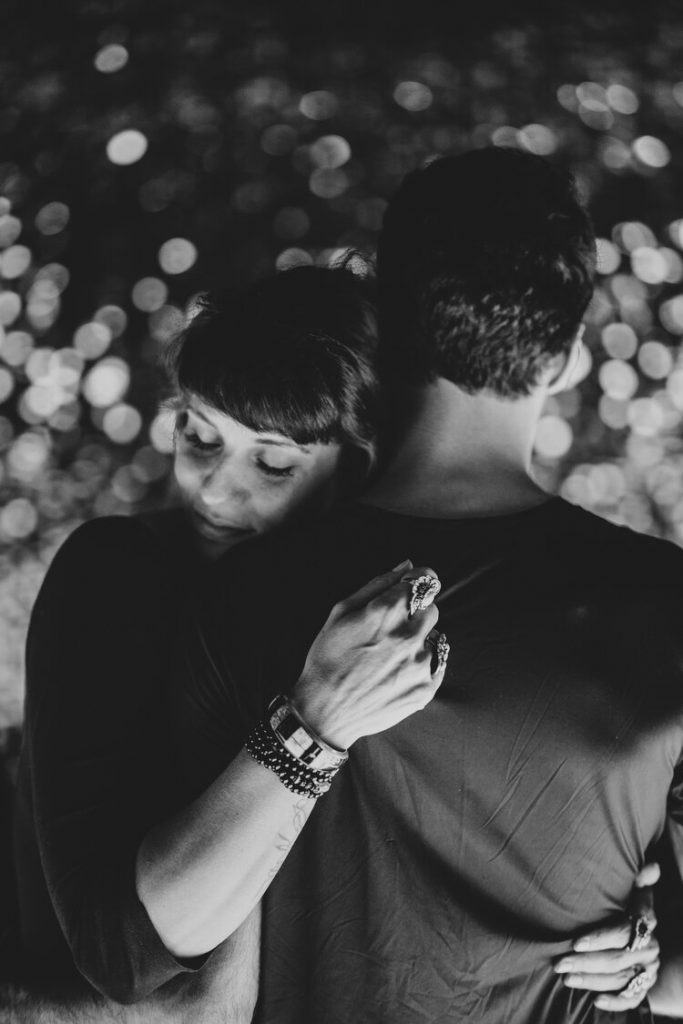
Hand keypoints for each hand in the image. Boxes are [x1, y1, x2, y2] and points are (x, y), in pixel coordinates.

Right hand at [292, 561, 445, 748]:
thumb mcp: (340, 612)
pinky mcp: (427, 688)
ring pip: (435, 637)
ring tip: (389, 657)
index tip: (411, 588)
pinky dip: (422, 664)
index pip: (425, 581)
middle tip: (391, 629)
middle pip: (432, 608)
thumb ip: (377, 585)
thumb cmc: (328, 659)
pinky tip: (396, 672)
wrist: (325, 712)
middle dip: (416, 613)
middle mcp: (409, 636)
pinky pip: (437, 663)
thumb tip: (406, 566)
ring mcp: (421, 664)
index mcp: (387, 612)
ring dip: (418, 641)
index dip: (417, 582)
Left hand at [554, 863, 659, 1011]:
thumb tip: (651, 866)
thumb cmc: (629, 904)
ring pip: (620, 979)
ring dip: (591, 980)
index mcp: (645, 923)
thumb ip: (639, 878)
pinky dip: (615, 1002)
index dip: (599, 939)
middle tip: (559, 963)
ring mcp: (649, 969)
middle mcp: (650, 948)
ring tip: (566, 977)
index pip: (623, 933)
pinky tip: (596, 1001)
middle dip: (586, 962)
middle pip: (617, 959)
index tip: (575, 942)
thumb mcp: (634, 889)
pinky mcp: (646, 985)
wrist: (645, 932)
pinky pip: (632, 998)